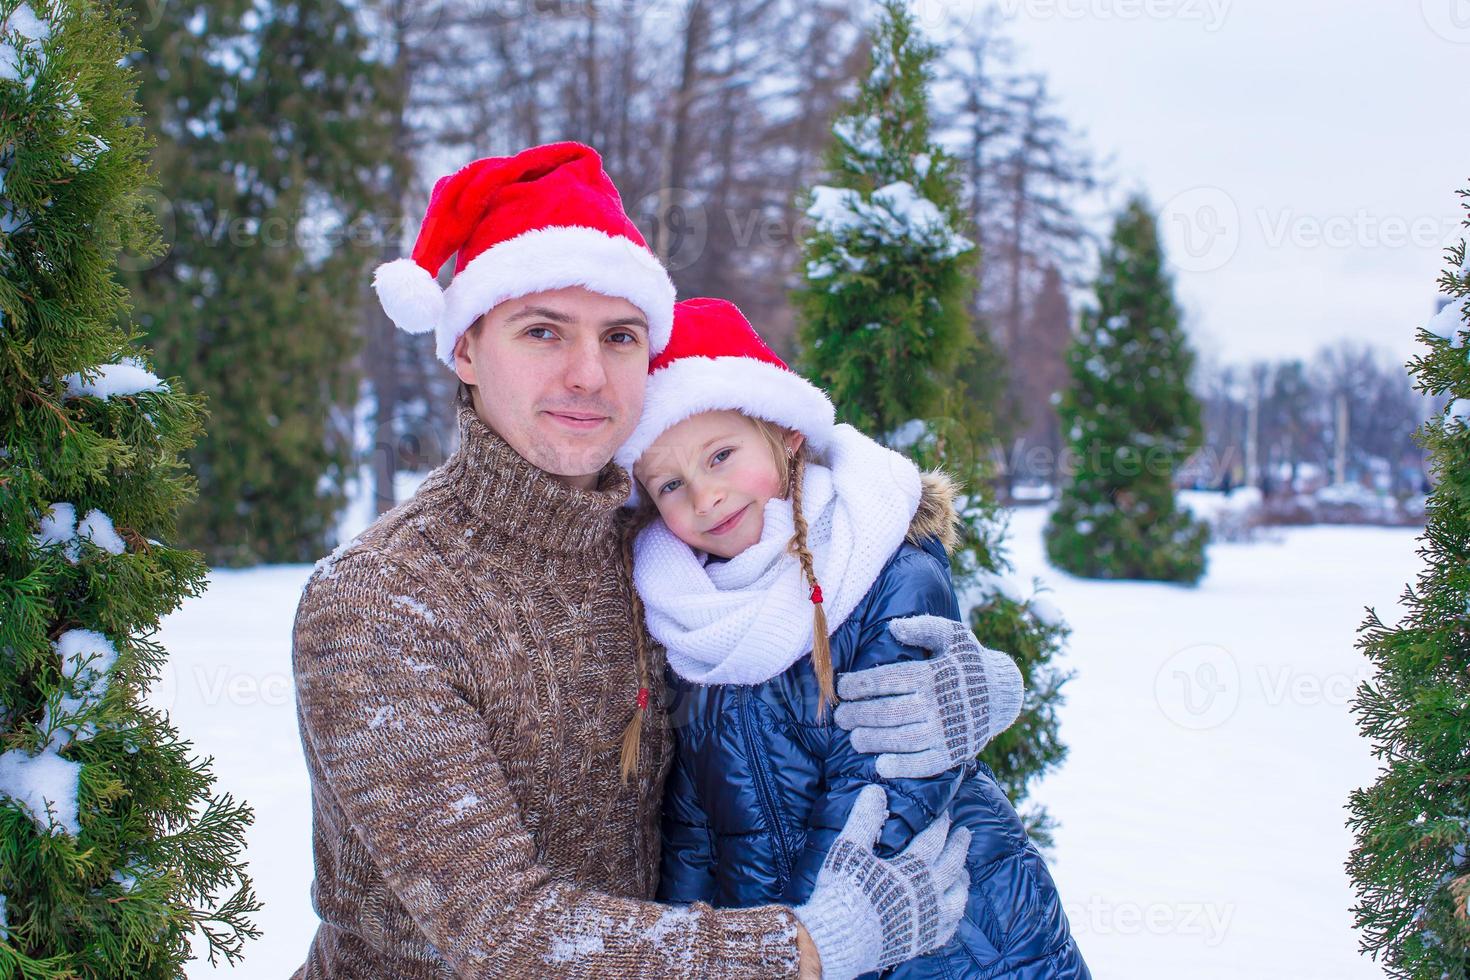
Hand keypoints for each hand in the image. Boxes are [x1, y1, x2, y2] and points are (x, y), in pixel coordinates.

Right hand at [792, 785, 970, 979]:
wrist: (840, 940)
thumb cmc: (844, 892)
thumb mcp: (850, 849)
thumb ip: (864, 819)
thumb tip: (876, 791)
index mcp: (913, 868)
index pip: (934, 840)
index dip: (941, 824)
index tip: (946, 813)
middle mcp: (928, 893)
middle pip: (952, 865)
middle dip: (959, 846)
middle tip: (965, 833)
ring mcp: (928, 920)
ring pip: (957, 898)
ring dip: (962, 881)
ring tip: (964, 873)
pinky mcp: (922, 942)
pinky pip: (948, 929)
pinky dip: (954, 917)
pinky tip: (951, 913)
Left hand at [834, 614, 1022, 778]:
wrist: (1003, 694)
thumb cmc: (969, 661)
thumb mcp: (952, 635)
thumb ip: (923, 627)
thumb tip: (892, 627)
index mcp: (933, 674)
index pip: (888, 680)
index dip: (860, 684)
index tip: (842, 688)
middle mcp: (937, 704)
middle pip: (888, 712)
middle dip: (858, 715)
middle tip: (840, 718)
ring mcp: (945, 731)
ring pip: (901, 739)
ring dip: (873, 741)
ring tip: (854, 739)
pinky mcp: (953, 753)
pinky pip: (924, 764)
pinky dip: (903, 767)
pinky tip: (882, 766)